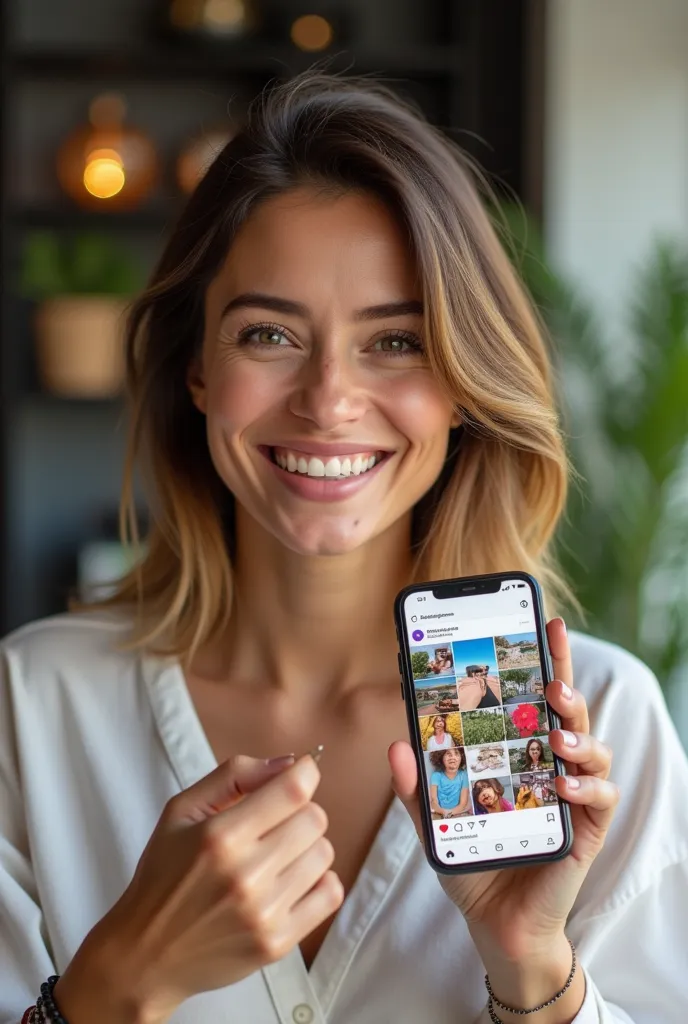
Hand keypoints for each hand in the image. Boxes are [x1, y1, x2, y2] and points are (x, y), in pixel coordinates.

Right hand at [56, 755, 342, 1022]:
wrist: (146, 956)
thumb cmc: (162, 876)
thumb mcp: (181, 811)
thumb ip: (234, 775)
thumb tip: (289, 763)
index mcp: (220, 836)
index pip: (293, 790)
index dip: (306, 773)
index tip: (301, 773)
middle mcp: (245, 874)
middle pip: (315, 820)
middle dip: (300, 812)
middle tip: (275, 824)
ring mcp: (264, 913)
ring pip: (324, 854)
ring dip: (307, 848)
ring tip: (277, 857)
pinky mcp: (277, 944)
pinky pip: (330, 895)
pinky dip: (318, 882)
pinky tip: (290, 882)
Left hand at [390, 618, 618, 1019]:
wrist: (494, 923)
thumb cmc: (471, 859)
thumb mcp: (434, 821)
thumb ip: (415, 787)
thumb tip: (396, 744)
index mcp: (518, 749)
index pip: (534, 695)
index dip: (544, 658)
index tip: (545, 622)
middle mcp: (550, 762)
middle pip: (568, 711)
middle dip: (565, 684)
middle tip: (551, 678)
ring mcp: (571, 793)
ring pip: (591, 747)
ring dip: (578, 733)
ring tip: (557, 731)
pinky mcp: (585, 829)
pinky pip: (600, 799)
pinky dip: (586, 786)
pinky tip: (564, 784)